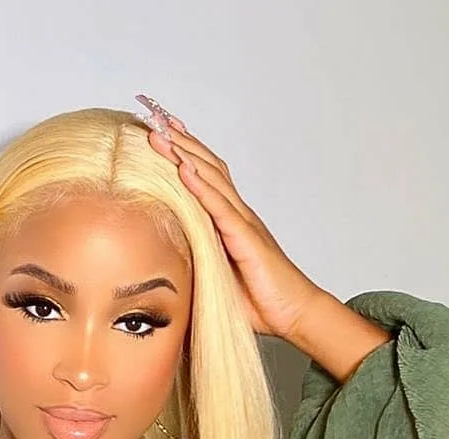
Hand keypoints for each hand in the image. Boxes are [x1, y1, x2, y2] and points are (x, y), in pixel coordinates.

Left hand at [144, 119, 322, 339]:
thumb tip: (168, 263)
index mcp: (230, 222)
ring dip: (184, 154)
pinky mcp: (248, 240)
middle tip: (152, 114)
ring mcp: (245, 224)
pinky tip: (184, 170)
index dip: (182, 152)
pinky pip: (222, 209)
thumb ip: (198, 262)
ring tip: (160, 132)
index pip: (204, 176)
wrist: (296, 314)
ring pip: (212, 179)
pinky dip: (202, 188)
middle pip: (206, 166)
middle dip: (178, 140)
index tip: (159, 130)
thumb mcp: (219, 277)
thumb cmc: (262, 300)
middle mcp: (239, 215)